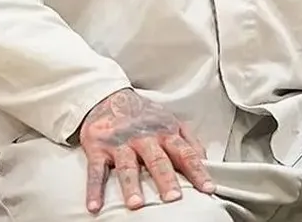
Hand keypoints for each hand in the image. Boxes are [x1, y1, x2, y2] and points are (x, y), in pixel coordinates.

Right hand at [78, 88, 214, 212]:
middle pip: (157, 160)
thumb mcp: (169, 122)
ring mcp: (120, 143)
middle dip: (166, 179)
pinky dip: (94, 189)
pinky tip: (95, 206)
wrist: (108, 96)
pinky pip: (95, 171)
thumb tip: (206, 161)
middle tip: (173, 198)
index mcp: (165, 133)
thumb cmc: (143, 115)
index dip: (198, 171)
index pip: (185, 153)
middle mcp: (144, 138)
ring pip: (127, 166)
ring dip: (131, 185)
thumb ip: (189, 140)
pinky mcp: (98, 148)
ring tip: (136, 204)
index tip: (208, 189)